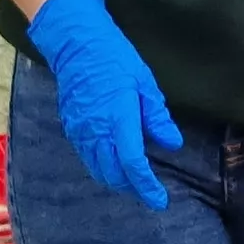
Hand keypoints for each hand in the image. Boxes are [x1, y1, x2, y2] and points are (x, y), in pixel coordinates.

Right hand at [26, 0, 181, 211]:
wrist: (76, 45)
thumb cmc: (115, 59)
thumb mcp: (145, 84)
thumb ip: (157, 118)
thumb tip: (172, 144)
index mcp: (119, 119)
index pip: (133, 163)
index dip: (146, 185)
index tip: (160, 199)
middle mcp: (96, 131)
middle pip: (114, 173)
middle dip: (132, 187)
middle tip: (150, 192)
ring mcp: (81, 131)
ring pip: (98, 169)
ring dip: (116, 181)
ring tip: (133, 183)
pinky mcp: (71, 128)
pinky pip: (87, 158)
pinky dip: (102, 168)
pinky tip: (112, 166)